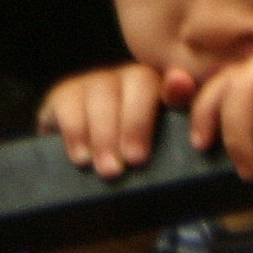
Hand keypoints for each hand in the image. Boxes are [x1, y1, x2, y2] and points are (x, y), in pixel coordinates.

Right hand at [40, 61, 189, 179]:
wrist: (90, 173)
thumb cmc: (136, 166)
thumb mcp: (164, 156)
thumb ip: (182, 136)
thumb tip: (186, 103)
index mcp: (164, 91)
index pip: (175, 85)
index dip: (177, 93)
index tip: (169, 125)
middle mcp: (131, 78)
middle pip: (138, 84)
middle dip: (136, 125)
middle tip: (136, 161)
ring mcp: (97, 82)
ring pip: (102, 95)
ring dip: (105, 135)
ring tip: (110, 170)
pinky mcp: (66, 94)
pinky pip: (69, 103)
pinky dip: (76, 132)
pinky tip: (82, 157)